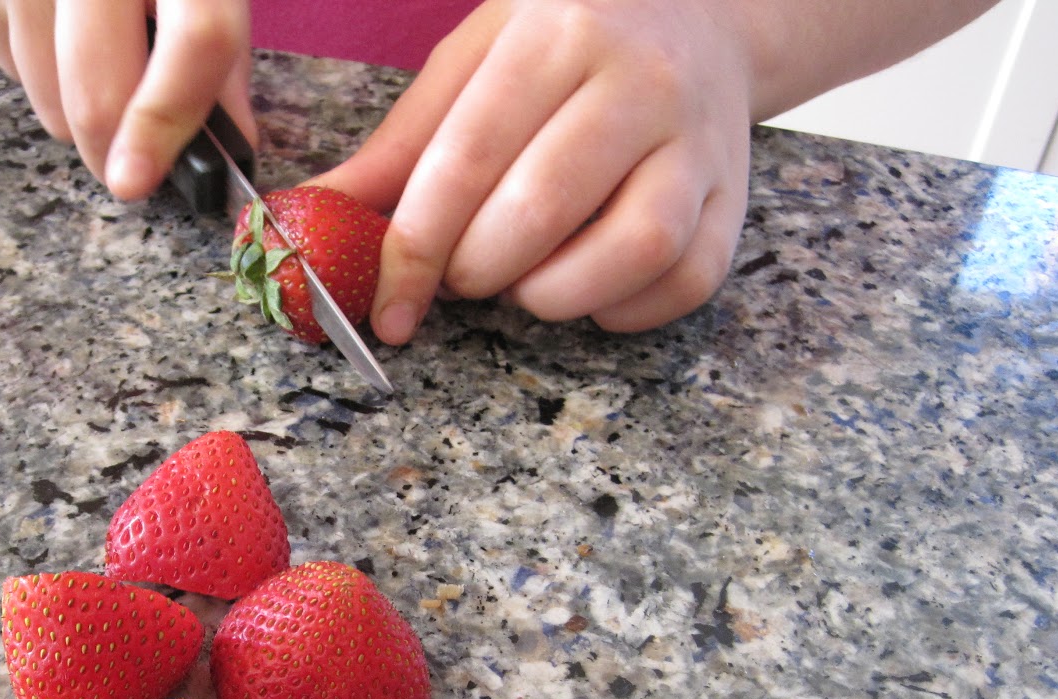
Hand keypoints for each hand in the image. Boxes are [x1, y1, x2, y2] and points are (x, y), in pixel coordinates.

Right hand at [0, 0, 256, 199]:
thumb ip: (219, 45)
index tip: (140, 181)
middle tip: (121, 164)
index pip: (197, 38)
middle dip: (108, 147)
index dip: (171, 119)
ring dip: (66, 108)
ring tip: (85, 65)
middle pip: (98, 86)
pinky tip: (48, 29)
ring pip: (41, 89)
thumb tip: (229, 140)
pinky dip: (26, 66)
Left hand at [312, 0, 756, 336]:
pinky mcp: (736, 195)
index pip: (469, 158)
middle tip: (464, 275)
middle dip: (478, 271)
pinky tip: (588, 292)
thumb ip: (406, 143)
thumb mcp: (478, 57)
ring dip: (555, 296)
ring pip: (632, 249)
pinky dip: (625, 310)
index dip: (415, 248)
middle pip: (541, 210)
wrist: (705, 12)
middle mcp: (638, 80)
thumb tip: (320, 215)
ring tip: (524, 284)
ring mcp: (699, 139)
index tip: (388, 306)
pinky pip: (687, 279)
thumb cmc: (570, 40)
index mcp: (558, 31)